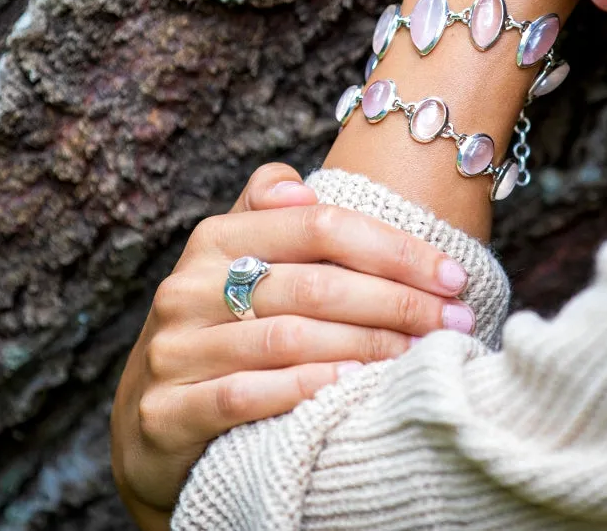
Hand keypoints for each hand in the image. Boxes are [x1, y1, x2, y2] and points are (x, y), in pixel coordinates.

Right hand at [111, 164, 474, 528]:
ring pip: (291, 339)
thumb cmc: (221, 325)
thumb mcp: (236, 258)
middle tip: (455, 321)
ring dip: (370, 346)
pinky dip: (310, 388)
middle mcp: (188, 287)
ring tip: (423, 355)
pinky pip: (248, 396)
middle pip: (315, 285)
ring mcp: (175, 349)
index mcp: (215, 238)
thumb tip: (302, 188)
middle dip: (398, 302)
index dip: (392, 248)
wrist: (150, 417)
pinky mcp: (166, 412)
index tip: (451, 274)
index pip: (319, 225)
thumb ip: (267, 211)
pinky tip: (358, 387)